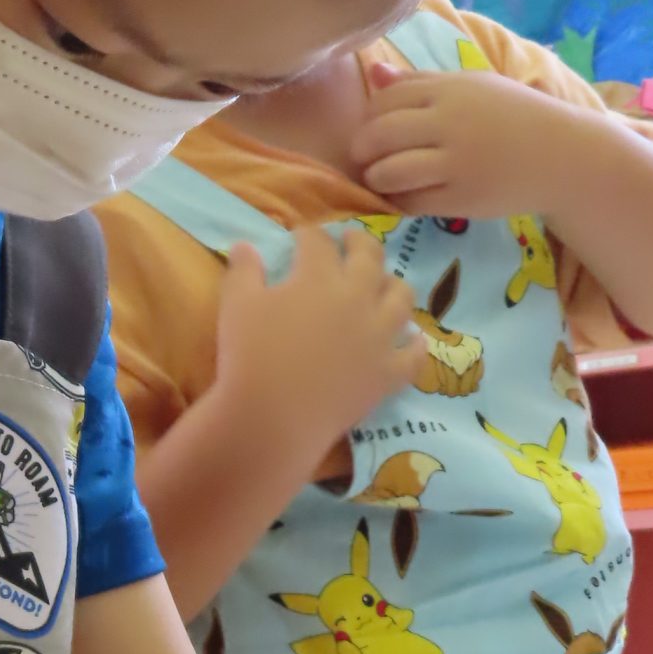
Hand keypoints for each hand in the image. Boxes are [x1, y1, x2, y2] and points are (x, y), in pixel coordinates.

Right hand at [214, 226, 425, 459]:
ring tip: (384, 284)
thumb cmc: (250, 356)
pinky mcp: (387, 373)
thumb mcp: (237, 305)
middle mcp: (358, 298)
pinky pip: (412, 356)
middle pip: (369, 258)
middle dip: (359, 243)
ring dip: (393, 285)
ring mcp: (379, 337)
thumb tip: (245, 246)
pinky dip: (415, 344)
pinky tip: (413, 338)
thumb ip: (244, 270)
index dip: (309, 235)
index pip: (319, 243)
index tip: (301, 237)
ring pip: (401, 299)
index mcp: (320, 277)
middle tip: (350, 241)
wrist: (273, 418)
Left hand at [351, 63, 594, 223]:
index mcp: (450, 90)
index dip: (369, 117)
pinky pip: (412, 202)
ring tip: (380, 178)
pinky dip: (398, 200)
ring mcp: (456, 163)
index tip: (372, 129)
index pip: (386, 100)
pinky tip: (405, 194)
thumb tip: (373, 76)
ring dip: (375, 178)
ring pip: (390, 172)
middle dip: (362, 149)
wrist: (562, 155)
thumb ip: (421, 82)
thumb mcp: (472, 87)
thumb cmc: (513, 116)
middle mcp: (450, 123)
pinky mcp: (462, 198)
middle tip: (365, 158)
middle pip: (380, 135)